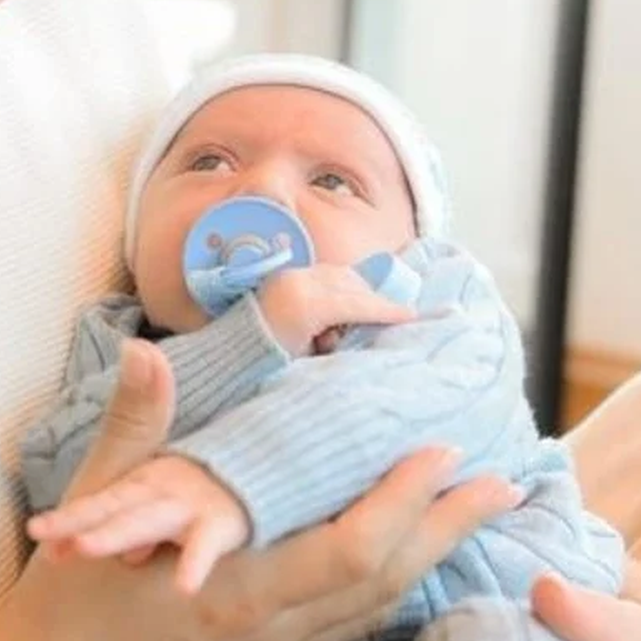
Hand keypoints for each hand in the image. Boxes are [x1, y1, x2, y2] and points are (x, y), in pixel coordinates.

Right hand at [0, 340, 520, 640]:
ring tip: (468, 518)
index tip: (441, 451)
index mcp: (237, 596)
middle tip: (502, 483)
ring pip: (376, 612)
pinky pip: (349, 637)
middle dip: (448, 530)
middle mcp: (270, 637)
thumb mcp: (91, 509)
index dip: (404, 500)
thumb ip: (133, 428)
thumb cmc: (63, 606)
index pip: (350, 548)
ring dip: (429, 561)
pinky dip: (387, 598)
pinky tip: (398, 576)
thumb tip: (147, 351)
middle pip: (386, 583)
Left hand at [28, 454, 249, 593]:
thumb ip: (123, 524)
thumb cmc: (193, 499)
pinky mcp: (221, 523)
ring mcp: (188, 505)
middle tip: (38, 532)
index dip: (65, 520)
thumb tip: (102, 553)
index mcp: (135, 487)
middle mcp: (157, 492)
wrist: (253, 479)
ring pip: (145, 520)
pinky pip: (206, 544)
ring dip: (115, 531)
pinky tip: (183, 588)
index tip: (35, 535)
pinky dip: (195, 562)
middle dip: (77, 521)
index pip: (94, 505)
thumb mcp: (153, 506)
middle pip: (110, 509)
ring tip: (84, 547)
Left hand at [259, 263, 415, 355]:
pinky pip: (323, 275)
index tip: (410, 316)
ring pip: (339, 274)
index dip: (386, 310)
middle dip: (374, 299)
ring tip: (366, 316)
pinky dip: (340, 287)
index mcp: (305, 305)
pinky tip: (344, 308)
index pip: (356, 303)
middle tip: (396, 315)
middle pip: (351, 283)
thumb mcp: (312, 359)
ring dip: (358, 290)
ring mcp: (289, 276)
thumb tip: (369, 336)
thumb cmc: (269, 366)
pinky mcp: (283, 277)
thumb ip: (343, 342)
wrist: (229, 356)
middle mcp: (298, 282)